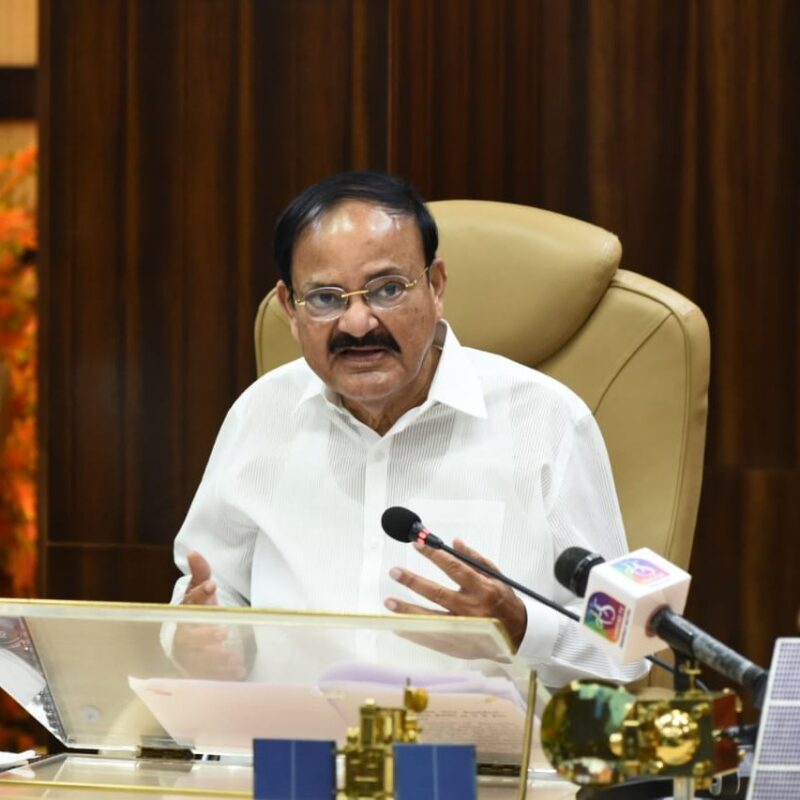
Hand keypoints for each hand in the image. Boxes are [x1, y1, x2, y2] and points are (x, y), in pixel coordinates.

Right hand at [173, 550, 246, 678]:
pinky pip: (207, 676)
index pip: (188, 602)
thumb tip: (194, 552)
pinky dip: (222, 675)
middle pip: (190, 637)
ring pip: (198, 660)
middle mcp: (182, 634)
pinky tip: (238, 672)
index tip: (211, 586)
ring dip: (216, 660)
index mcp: (183, 612)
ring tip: (234, 658)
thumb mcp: (199, 591)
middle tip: (222, 632)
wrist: (189, 635)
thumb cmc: (198, 609)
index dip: (199, 594)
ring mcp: (187, 655)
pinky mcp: (195, 671)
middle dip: (205, 635)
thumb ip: (200, 572)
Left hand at [383, 538, 527, 651]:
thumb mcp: (496, 576)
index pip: (454, 568)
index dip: (434, 556)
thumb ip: (474, 559)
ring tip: (389, 602)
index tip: (418, 545)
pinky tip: (398, 625)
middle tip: (395, 572)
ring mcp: (463, 629)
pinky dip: (414, 632)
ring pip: (431, 618)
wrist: (518, 635)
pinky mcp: (458, 644)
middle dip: (414, 582)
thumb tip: (454, 542)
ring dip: (407, 610)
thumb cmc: (505, 602)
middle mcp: (471, 609)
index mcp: (482, 589)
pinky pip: (431, 638)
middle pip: (437, 594)